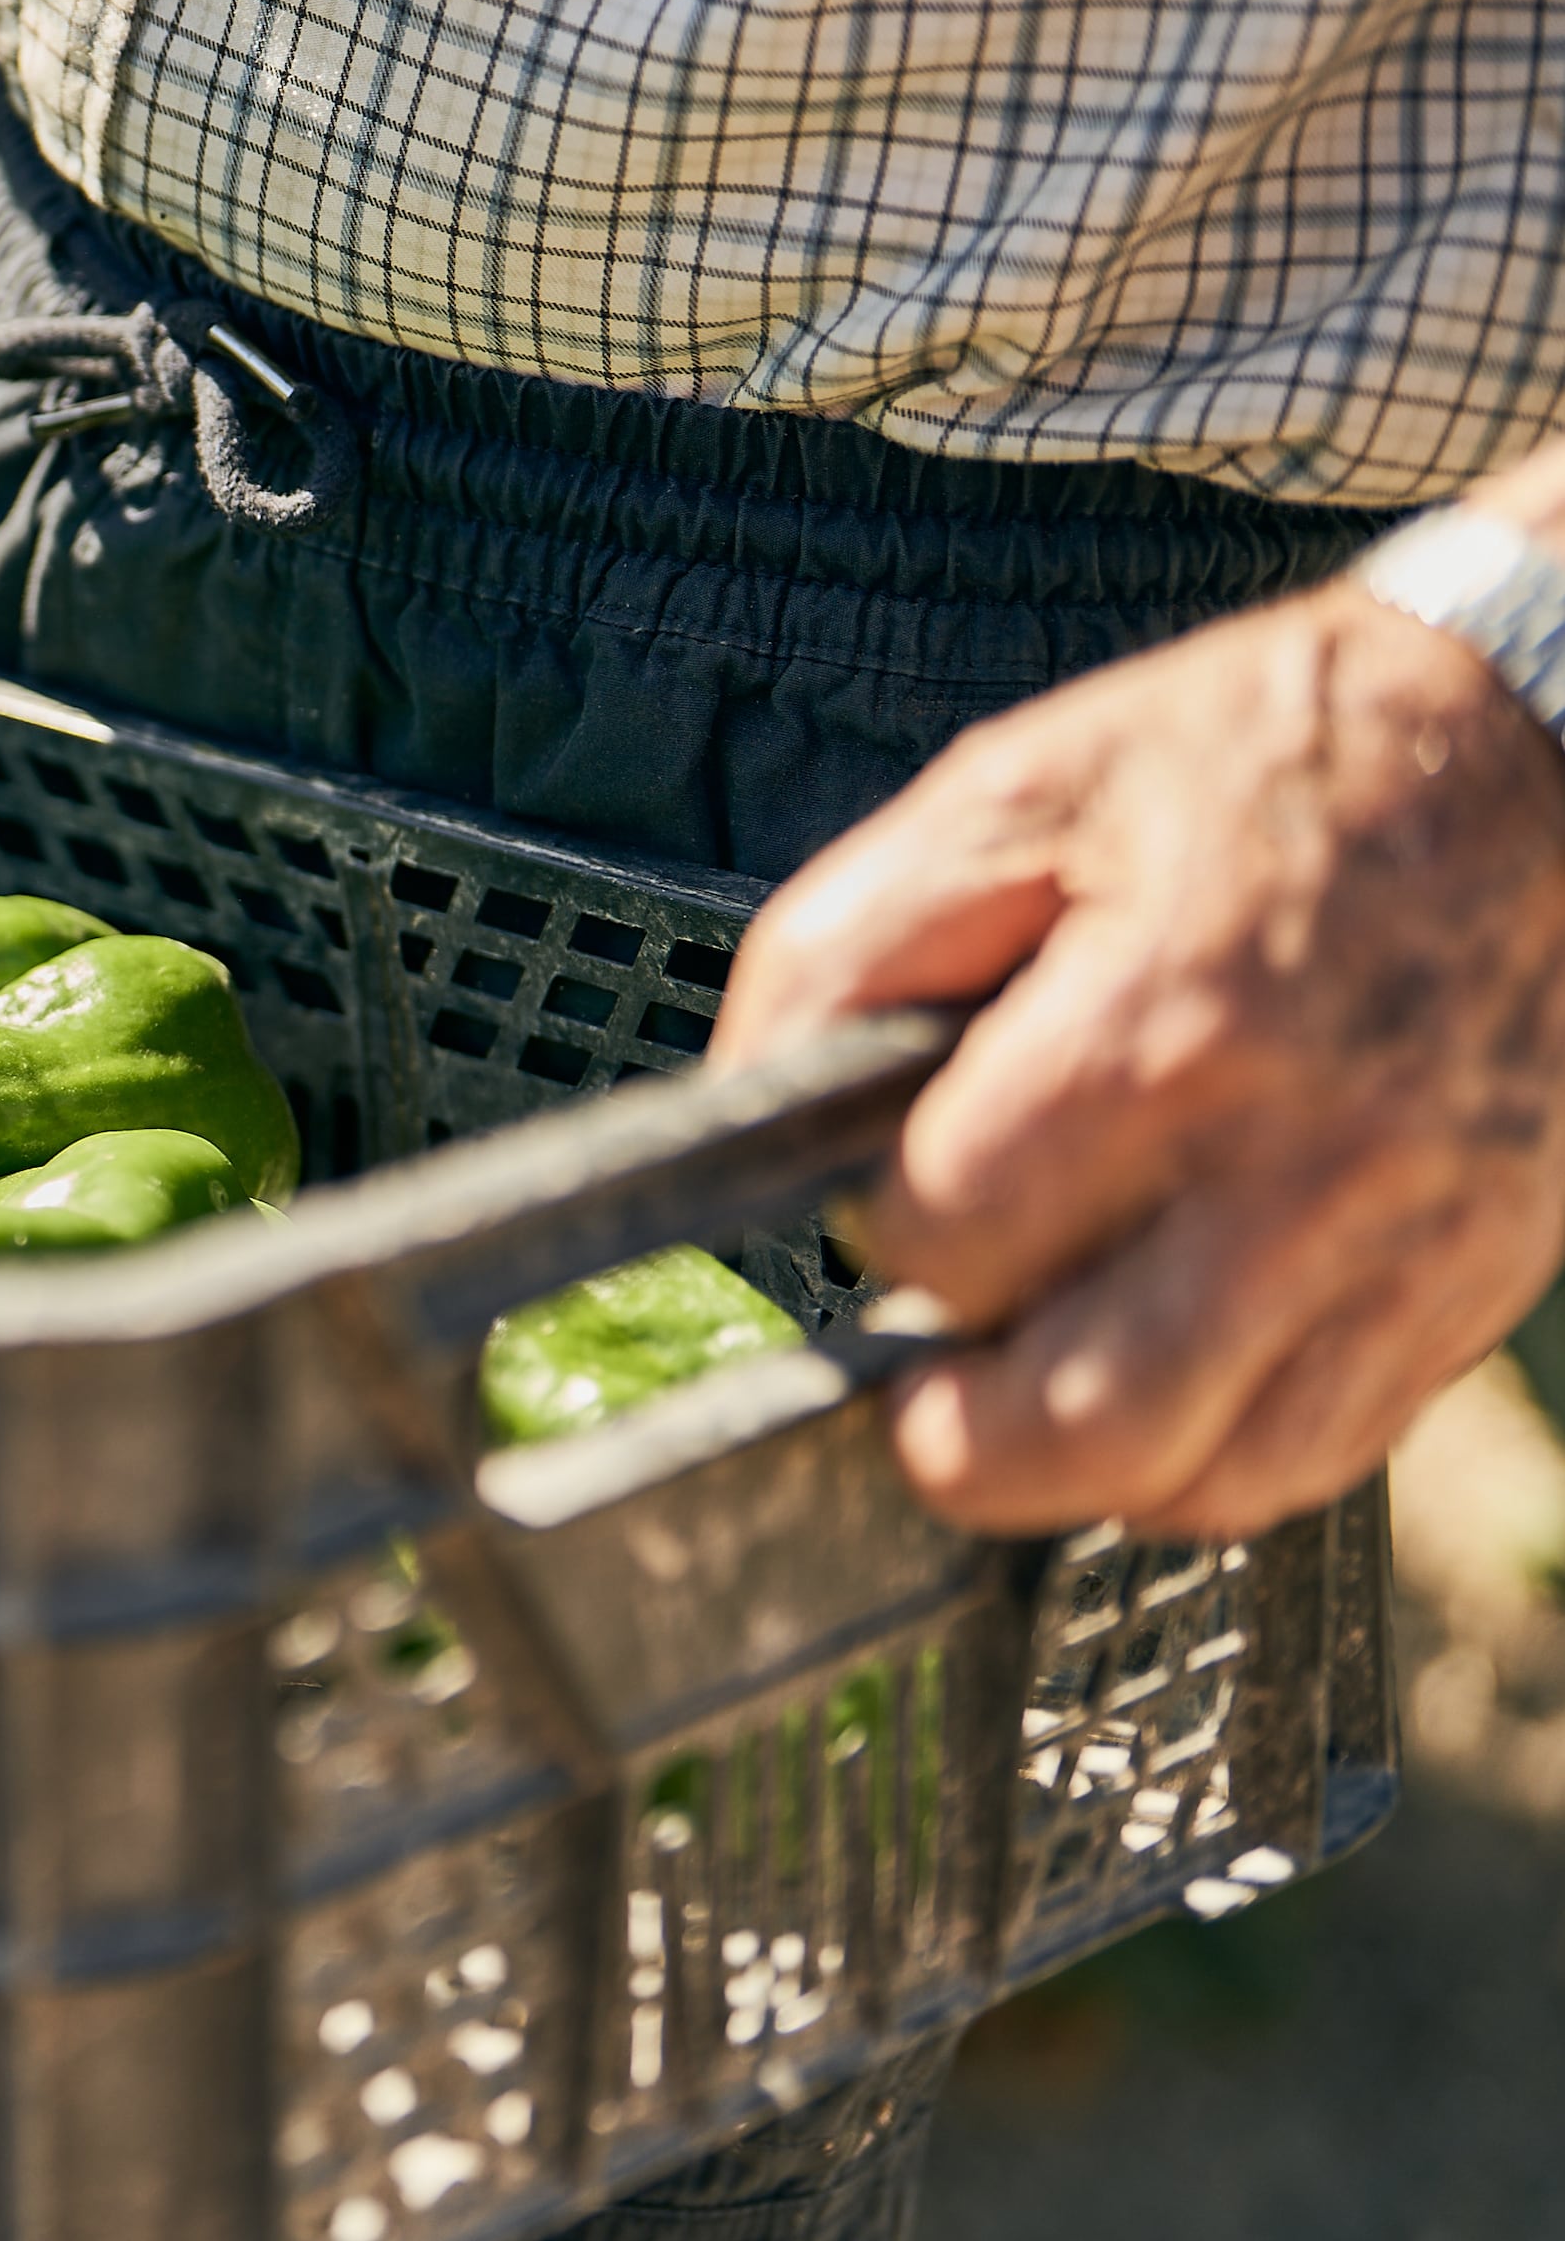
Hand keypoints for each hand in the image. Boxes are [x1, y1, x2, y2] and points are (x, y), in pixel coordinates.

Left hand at [716, 570, 1564, 1538]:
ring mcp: (1405, 1249)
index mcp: (1164, 1031)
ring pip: (1204, 1482)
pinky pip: (1319, 1463)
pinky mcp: (1472, 1289)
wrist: (1547, 758)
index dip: (889, 1226)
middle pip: (1082, 1423)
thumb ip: (849, 947)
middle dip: (957, 1432)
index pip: (954, 1236)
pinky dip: (1210, 1465)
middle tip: (919, 1381)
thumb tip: (754, 1099)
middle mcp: (1299, 1168)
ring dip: (1078, 1472)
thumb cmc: (1264, 762)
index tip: (896, 1186)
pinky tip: (1154, 1387)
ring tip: (1025, 1394)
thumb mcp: (1016, 788)